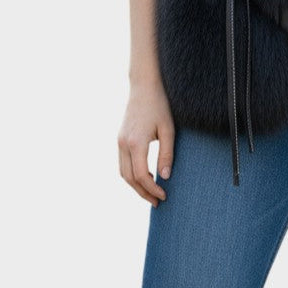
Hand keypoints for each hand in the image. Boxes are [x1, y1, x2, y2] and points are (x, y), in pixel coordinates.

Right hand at [118, 79, 175, 205]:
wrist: (144, 86)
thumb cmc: (160, 105)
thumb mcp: (168, 129)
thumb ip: (167, 154)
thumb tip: (165, 178)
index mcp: (135, 142)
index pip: (141, 175)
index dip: (152, 189)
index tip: (164, 196)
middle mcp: (123, 144)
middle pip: (129, 178)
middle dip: (143, 192)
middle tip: (157, 202)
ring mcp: (119, 141)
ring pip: (123, 172)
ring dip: (136, 185)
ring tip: (151, 192)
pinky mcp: (119, 138)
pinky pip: (122, 163)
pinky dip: (132, 174)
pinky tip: (146, 176)